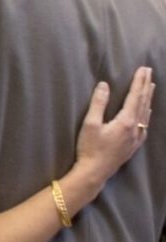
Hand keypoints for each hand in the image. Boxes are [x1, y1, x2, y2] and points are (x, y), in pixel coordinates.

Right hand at [75, 67, 153, 183]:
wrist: (94, 172)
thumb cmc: (90, 148)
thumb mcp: (90, 124)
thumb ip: (98, 104)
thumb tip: (104, 85)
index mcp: (125, 121)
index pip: (134, 96)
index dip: (138, 82)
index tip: (143, 69)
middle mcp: (135, 128)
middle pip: (142, 103)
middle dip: (146, 86)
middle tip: (149, 72)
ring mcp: (136, 137)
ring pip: (146, 113)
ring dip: (148, 98)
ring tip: (151, 87)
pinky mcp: (133, 145)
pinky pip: (145, 124)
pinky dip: (147, 114)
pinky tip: (147, 112)